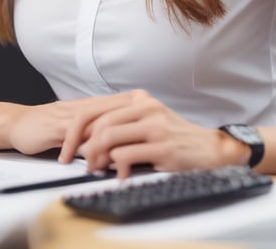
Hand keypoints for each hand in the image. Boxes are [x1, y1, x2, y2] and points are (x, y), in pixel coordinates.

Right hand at [6, 94, 139, 156]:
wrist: (20, 123)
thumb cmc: (51, 127)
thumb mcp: (82, 128)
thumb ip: (101, 134)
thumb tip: (123, 149)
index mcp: (96, 105)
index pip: (126, 108)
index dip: (136, 126)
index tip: (142, 146)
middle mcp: (88, 107)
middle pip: (117, 113)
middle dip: (125, 137)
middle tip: (128, 160)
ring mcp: (73, 114)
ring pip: (99, 124)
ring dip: (105, 146)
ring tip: (106, 166)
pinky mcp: (57, 125)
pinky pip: (75, 133)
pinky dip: (82, 148)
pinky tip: (83, 161)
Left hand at [60, 90, 248, 177]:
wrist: (209, 147)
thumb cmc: (175, 138)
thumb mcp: (147, 123)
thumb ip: (120, 126)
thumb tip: (88, 142)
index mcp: (139, 99)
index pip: (93, 109)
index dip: (74, 131)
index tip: (66, 149)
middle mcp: (145, 106)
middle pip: (97, 123)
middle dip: (81, 147)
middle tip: (80, 164)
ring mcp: (154, 124)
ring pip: (108, 136)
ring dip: (96, 158)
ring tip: (97, 170)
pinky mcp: (162, 144)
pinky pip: (125, 155)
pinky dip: (116, 169)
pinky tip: (120, 176)